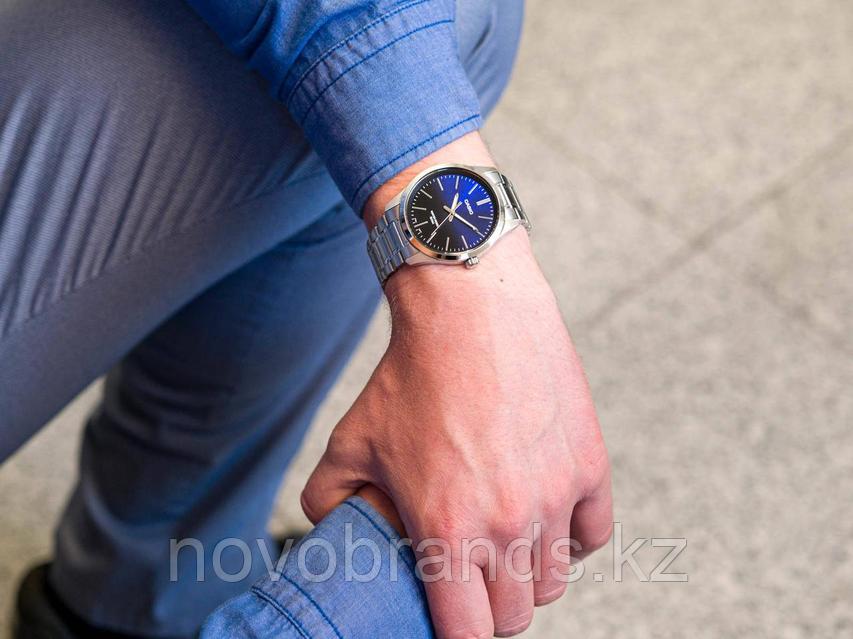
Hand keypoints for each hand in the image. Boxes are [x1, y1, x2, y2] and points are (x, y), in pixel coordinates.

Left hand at [302, 133, 611, 637]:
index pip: (468, 635)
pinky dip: (569, 537)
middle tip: (471, 578)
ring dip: (526, 574)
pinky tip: (542, 513)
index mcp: (447, 531)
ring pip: (552, 582)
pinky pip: (591, 536)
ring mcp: (555, 497)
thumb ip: (328, 498)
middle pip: (514, 616)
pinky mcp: (589, 466)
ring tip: (503, 541)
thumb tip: (329, 529)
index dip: (456, 636)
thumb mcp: (352, 438)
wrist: (471, 310)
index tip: (448, 620)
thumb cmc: (410, 375)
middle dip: (488, 607)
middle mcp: (508, 524)